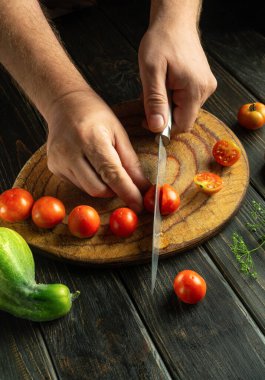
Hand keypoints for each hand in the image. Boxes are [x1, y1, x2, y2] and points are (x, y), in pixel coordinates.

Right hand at [45, 90, 148, 211]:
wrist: (64, 104)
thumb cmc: (95, 115)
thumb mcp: (118, 132)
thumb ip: (131, 162)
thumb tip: (143, 187)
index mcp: (90, 138)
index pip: (111, 174)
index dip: (127, 192)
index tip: (140, 205)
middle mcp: (70, 151)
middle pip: (98, 189)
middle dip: (115, 191)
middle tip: (125, 183)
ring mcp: (59, 161)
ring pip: (88, 190)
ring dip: (104, 186)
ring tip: (106, 167)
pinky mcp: (54, 168)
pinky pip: (78, 185)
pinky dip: (91, 181)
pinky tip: (90, 164)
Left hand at [138, 22, 216, 132]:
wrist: (174, 22)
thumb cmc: (162, 41)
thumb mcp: (151, 71)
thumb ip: (155, 101)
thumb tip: (157, 127)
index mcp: (195, 90)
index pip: (182, 125)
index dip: (164, 128)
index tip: (147, 119)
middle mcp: (205, 90)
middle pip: (183, 119)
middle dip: (163, 114)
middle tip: (148, 98)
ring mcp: (206, 87)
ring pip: (184, 110)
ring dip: (167, 106)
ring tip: (157, 87)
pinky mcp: (202, 83)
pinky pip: (186, 101)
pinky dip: (172, 98)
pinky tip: (165, 84)